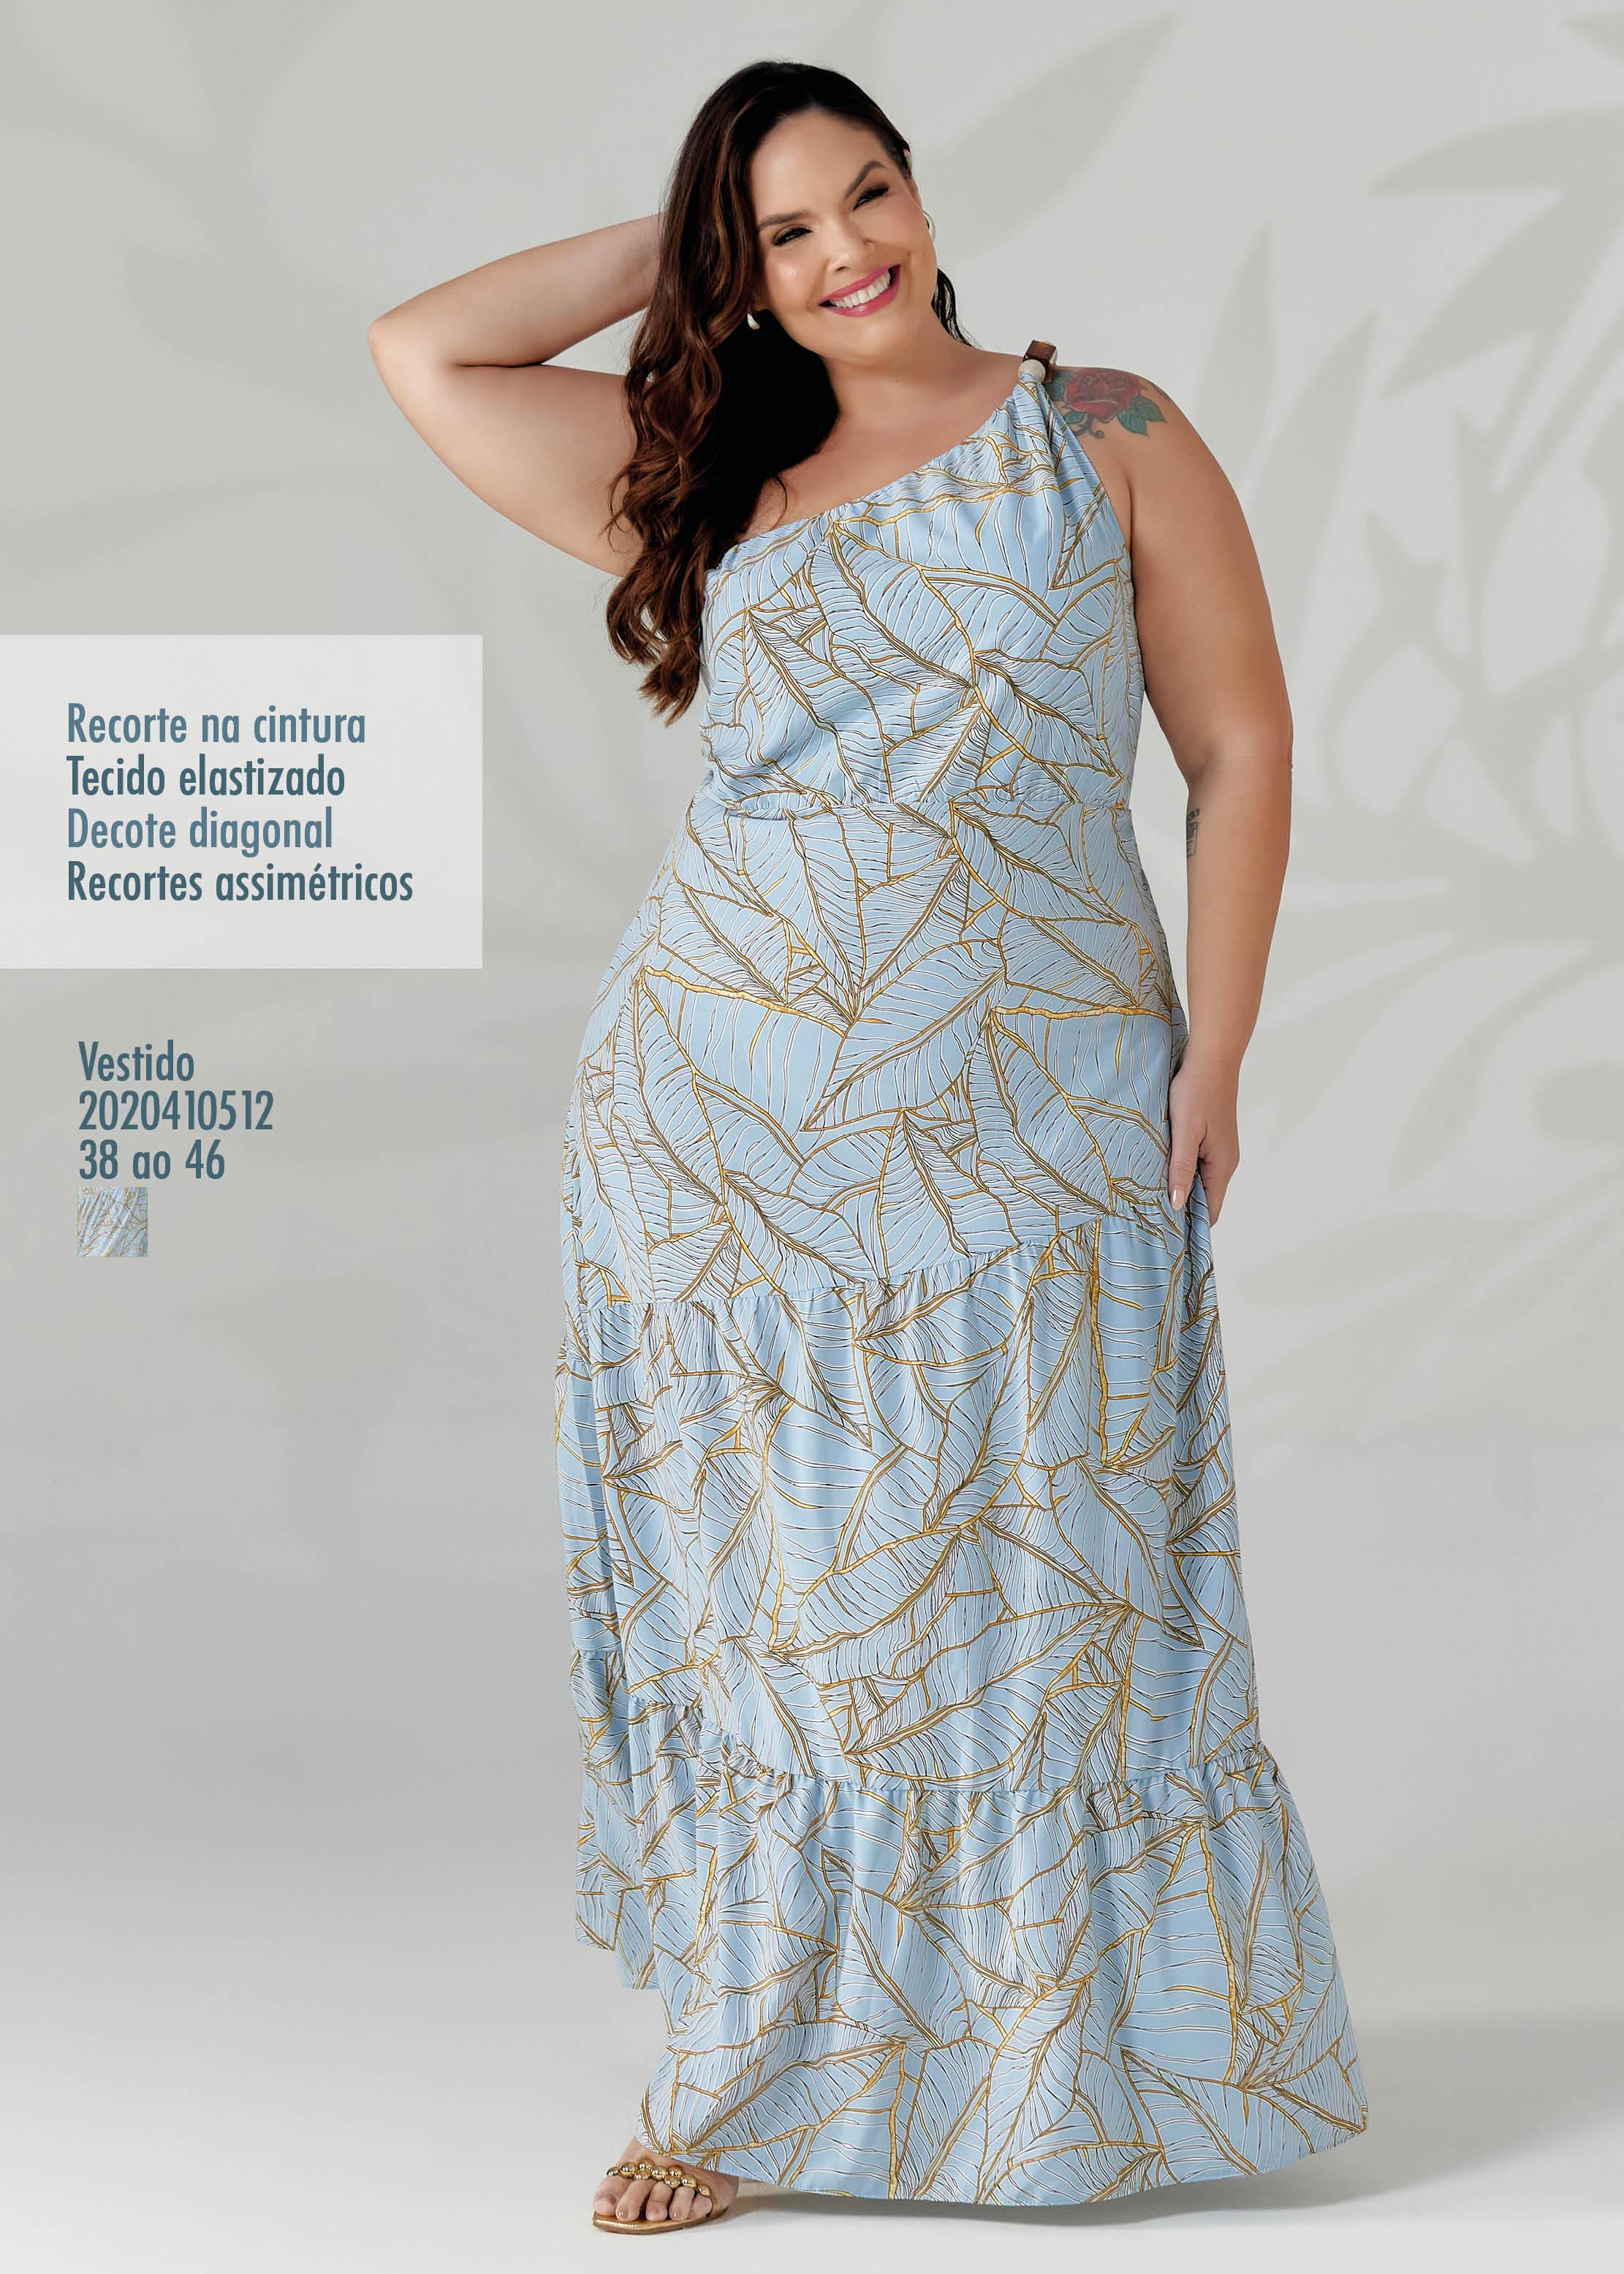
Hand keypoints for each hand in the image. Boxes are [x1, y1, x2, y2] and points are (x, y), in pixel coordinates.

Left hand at [1167, 1050, 1239, 1225]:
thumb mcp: (1185, 1132)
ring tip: (1152, 1200)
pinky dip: (1184, 1172)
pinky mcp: (1213, 1138)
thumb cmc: (1197, 1092)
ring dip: (1182, 1190)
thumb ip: (1182, 1169)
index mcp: (1222, 1165)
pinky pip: (1199, 1164)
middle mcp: (1225, 1162)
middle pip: (1206, 1198)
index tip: (1167, 1235)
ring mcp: (1220, 1150)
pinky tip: (1163, 1171)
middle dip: (1183, 1209)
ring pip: (1201, 1181)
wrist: (1212, 1059)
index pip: (1210, 1210)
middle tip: (1151, 1220)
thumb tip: (1178, 1205)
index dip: (1191, 1225)